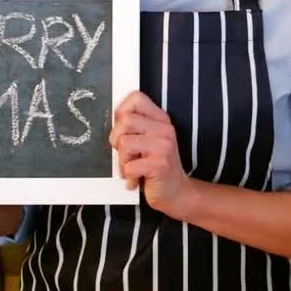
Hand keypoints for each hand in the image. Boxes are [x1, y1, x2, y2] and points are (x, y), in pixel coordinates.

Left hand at [109, 92, 193, 218]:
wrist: (177, 193)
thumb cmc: (156, 168)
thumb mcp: (148, 142)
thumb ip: (135, 128)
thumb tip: (113, 119)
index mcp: (161, 120)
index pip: (136, 97)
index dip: (121, 112)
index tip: (123, 130)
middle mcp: (164, 129)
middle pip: (124, 120)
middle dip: (117, 140)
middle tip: (126, 154)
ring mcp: (164, 146)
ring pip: (124, 143)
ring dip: (122, 161)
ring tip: (133, 168)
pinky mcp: (159, 164)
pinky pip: (129, 166)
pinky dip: (129, 176)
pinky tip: (137, 179)